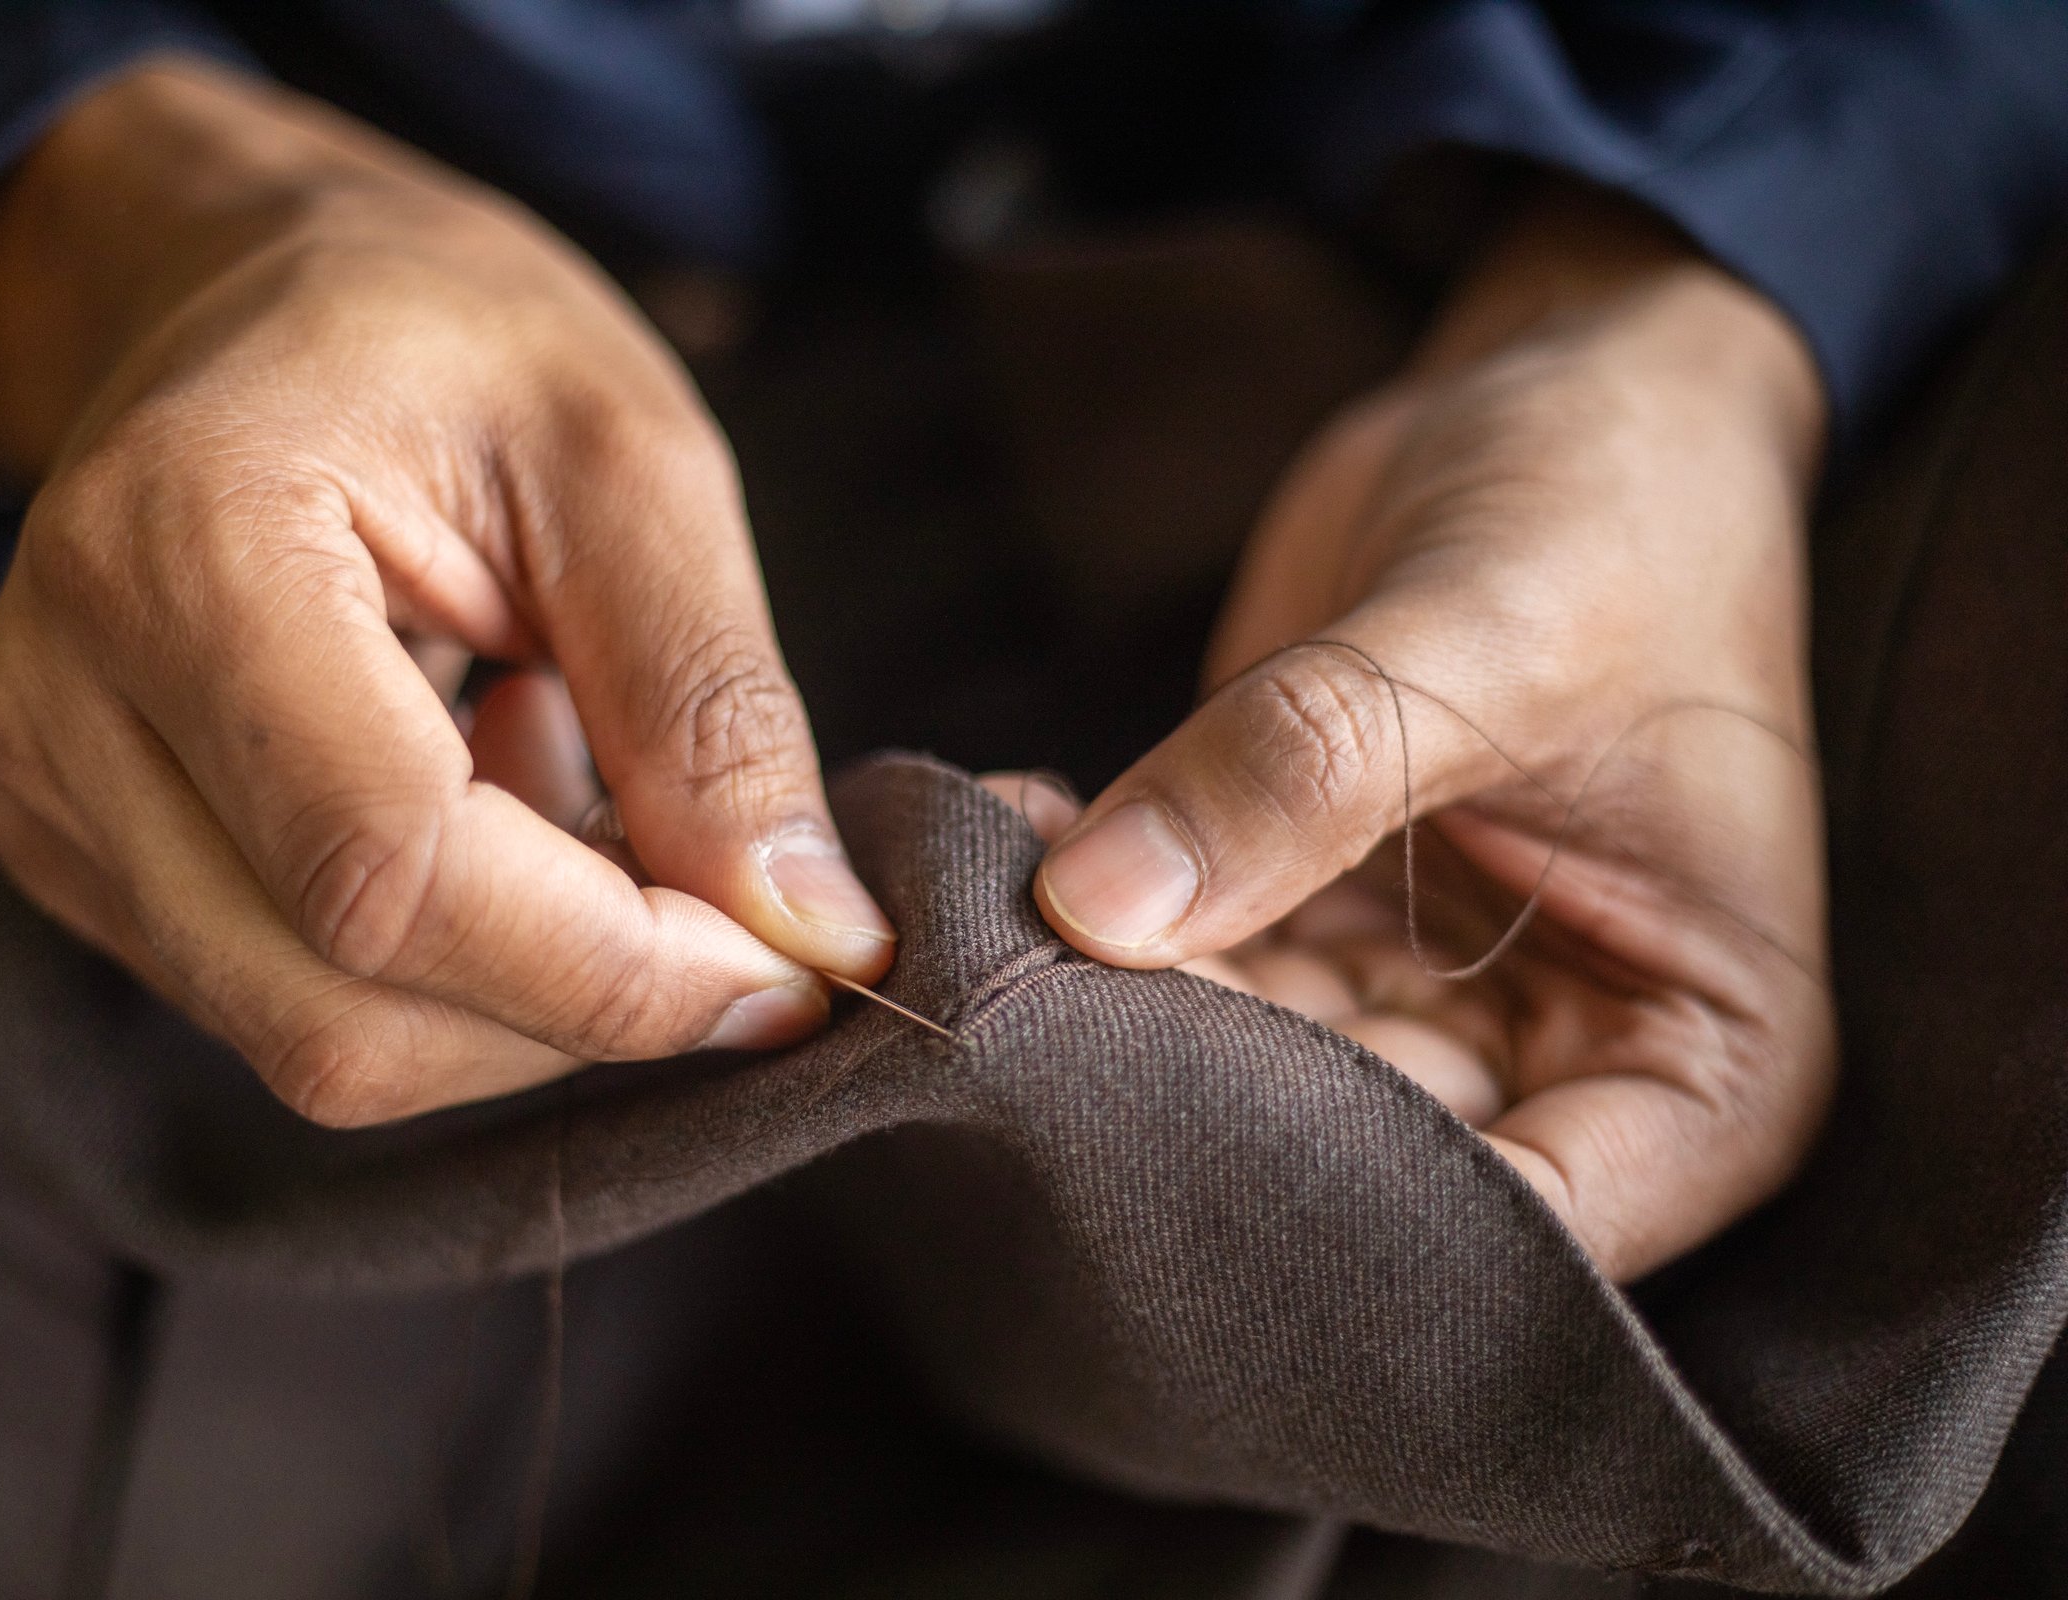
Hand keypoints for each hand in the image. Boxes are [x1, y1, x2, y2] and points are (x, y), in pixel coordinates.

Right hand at [0, 60, 891, 1124]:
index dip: (614, 967)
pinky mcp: (74, 859)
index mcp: (181, 551)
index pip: (393, 871)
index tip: (790, 967)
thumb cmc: (446, 337)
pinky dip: (450, 963)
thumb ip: (712, 703)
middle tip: (696, 852)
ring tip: (555, 759)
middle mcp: (58, 704)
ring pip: (322, 1042)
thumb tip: (813, 937)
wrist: (251, 297)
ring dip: (517, 979)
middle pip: (345, 1006)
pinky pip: (293, 1008)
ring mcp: (42, 796)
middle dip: (580, 994)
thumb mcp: (628, 457)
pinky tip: (475, 795)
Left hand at [1025, 189, 1836, 1278]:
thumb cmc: (1618, 512)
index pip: (1530, 1239)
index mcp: (1706, 1065)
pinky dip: (1092, 910)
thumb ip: (1312, 771)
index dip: (1349, 1213)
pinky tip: (1005, 841)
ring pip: (1242, 1067)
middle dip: (1190, 1097)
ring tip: (987, 914)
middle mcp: (1559, 1064)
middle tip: (1032, 1011)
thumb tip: (1102, 911)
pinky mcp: (1310, 916)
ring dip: (1111, 1001)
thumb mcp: (1495, 627)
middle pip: (1356, 1161)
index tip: (1170, 1126)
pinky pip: (1186, 957)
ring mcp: (1424, 996)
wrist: (1569, 394)